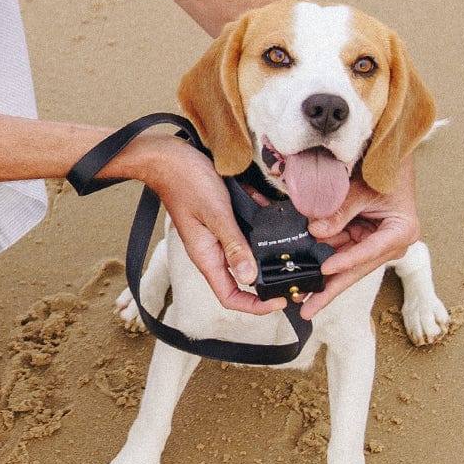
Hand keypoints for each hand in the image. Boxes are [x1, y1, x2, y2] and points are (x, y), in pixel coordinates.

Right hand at [134, 135, 285, 315]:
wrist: (170, 157)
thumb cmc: (186, 183)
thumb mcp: (216, 214)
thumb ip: (234, 246)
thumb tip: (250, 277)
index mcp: (207, 258)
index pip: (230, 297)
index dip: (255, 306)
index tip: (279, 301)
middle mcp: (213, 252)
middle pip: (242, 280)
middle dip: (267, 281)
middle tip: (293, 277)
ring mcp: (218, 237)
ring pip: (248, 254)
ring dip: (266, 250)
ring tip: (288, 244)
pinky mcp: (224, 221)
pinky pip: (246, 230)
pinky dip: (260, 223)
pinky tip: (271, 210)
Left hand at [299, 156, 420, 318]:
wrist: (390, 159)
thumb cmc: (385, 172)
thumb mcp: (363, 189)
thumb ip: (341, 210)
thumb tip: (316, 231)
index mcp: (400, 233)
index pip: (369, 252)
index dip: (346, 262)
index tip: (325, 270)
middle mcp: (388, 245)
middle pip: (354, 270)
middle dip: (329, 289)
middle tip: (308, 308)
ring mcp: (373, 244)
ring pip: (343, 266)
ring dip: (321, 279)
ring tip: (299, 295)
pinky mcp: (360, 240)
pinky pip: (337, 252)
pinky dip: (320, 259)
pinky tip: (303, 275)